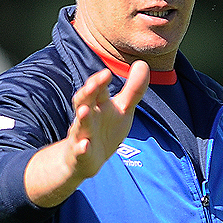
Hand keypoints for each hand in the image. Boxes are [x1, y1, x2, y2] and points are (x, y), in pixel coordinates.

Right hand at [24, 60, 149, 207]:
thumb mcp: (122, 109)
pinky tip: (84, 146)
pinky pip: (79, 151)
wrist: (85, 159)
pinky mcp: (80, 154)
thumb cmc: (105, 129)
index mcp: (97, 104)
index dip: (100, 81)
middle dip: (87, 93)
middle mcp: (88, 117)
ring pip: (80, 125)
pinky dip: (81, 148)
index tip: (107, 73)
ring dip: (82, 118)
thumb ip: (133, 89)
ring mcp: (82, 135)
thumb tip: (143, 63)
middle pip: (84, 101)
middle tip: (93, 84)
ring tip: (84, 111)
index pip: (97, 89)